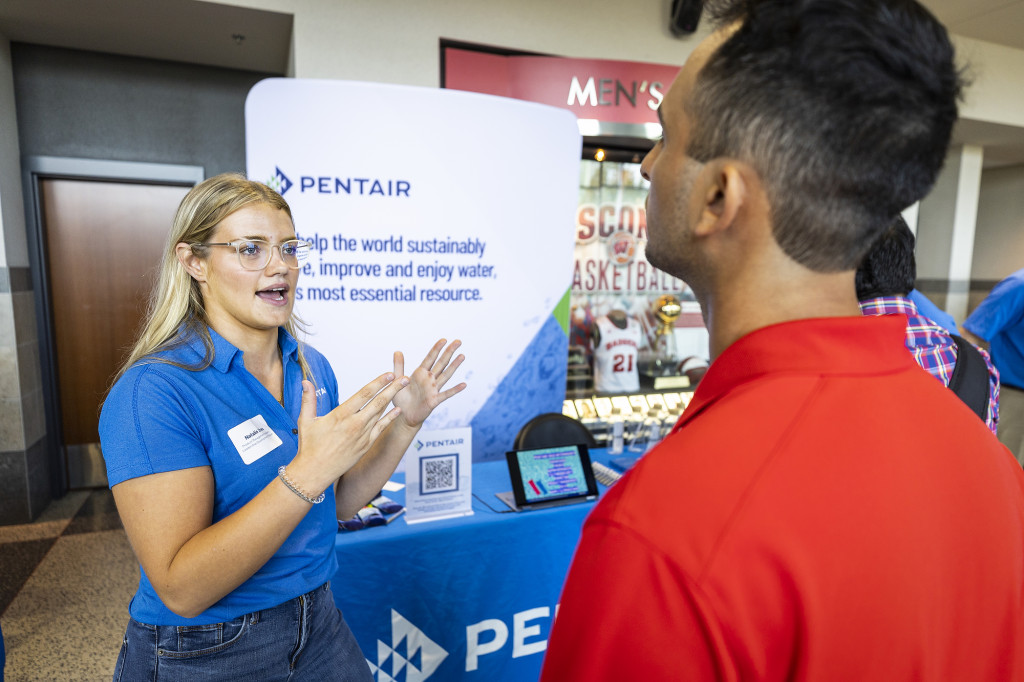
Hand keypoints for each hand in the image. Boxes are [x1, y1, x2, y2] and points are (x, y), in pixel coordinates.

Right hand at [290, 372, 406, 492]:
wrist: (315, 472)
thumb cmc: (309, 447)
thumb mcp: (306, 420)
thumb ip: (308, 399)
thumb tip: (305, 382)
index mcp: (341, 415)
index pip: (364, 394)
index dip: (378, 382)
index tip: (389, 374)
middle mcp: (354, 424)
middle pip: (378, 401)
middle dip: (393, 388)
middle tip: (405, 378)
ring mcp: (362, 436)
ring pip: (381, 413)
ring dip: (393, 399)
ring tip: (403, 388)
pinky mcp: (365, 446)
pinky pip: (381, 428)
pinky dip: (390, 418)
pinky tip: (398, 410)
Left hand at [392, 339, 466, 427]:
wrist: (404, 416)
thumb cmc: (401, 398)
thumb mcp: (397, 381)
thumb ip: (398, 366)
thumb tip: (397, 351)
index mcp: (420, 373)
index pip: (430, 358)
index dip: (436, 349)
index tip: (443, 339)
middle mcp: (429, 379)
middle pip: (441, 363)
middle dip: (449, 352)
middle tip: (458, 341)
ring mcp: (433, 389)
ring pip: (446, 375)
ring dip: (454, 366)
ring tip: (462, 356)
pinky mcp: (434, 400)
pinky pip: (446, 394)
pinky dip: (455, 390)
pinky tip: (464, 384)